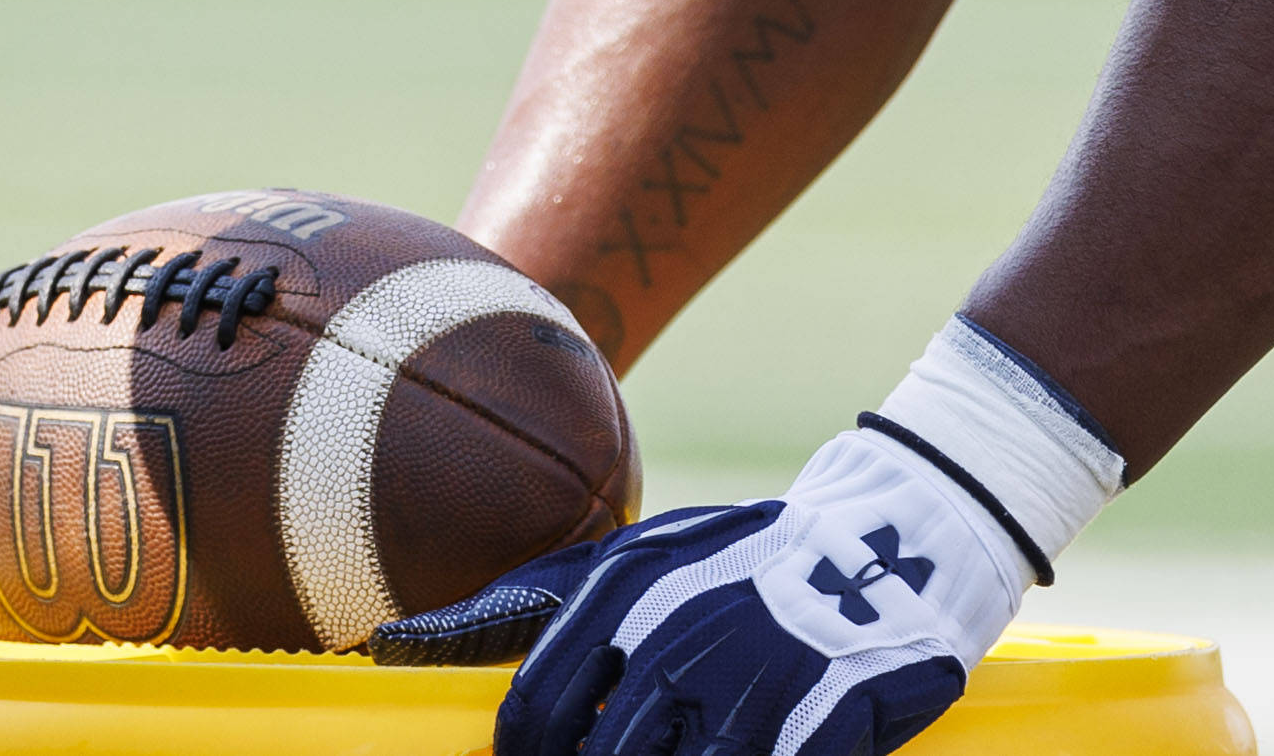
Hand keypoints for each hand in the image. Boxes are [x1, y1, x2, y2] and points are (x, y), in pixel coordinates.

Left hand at [374, 427, 1036, 755]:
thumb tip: (386, 646)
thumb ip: (507, 610)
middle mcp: (675, 639)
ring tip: (673, 751)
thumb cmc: (728, 565)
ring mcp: (748, 684)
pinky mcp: (818, 723)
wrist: (887, 539)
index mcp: (620, 594)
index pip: (531, 714)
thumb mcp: (618, 567)